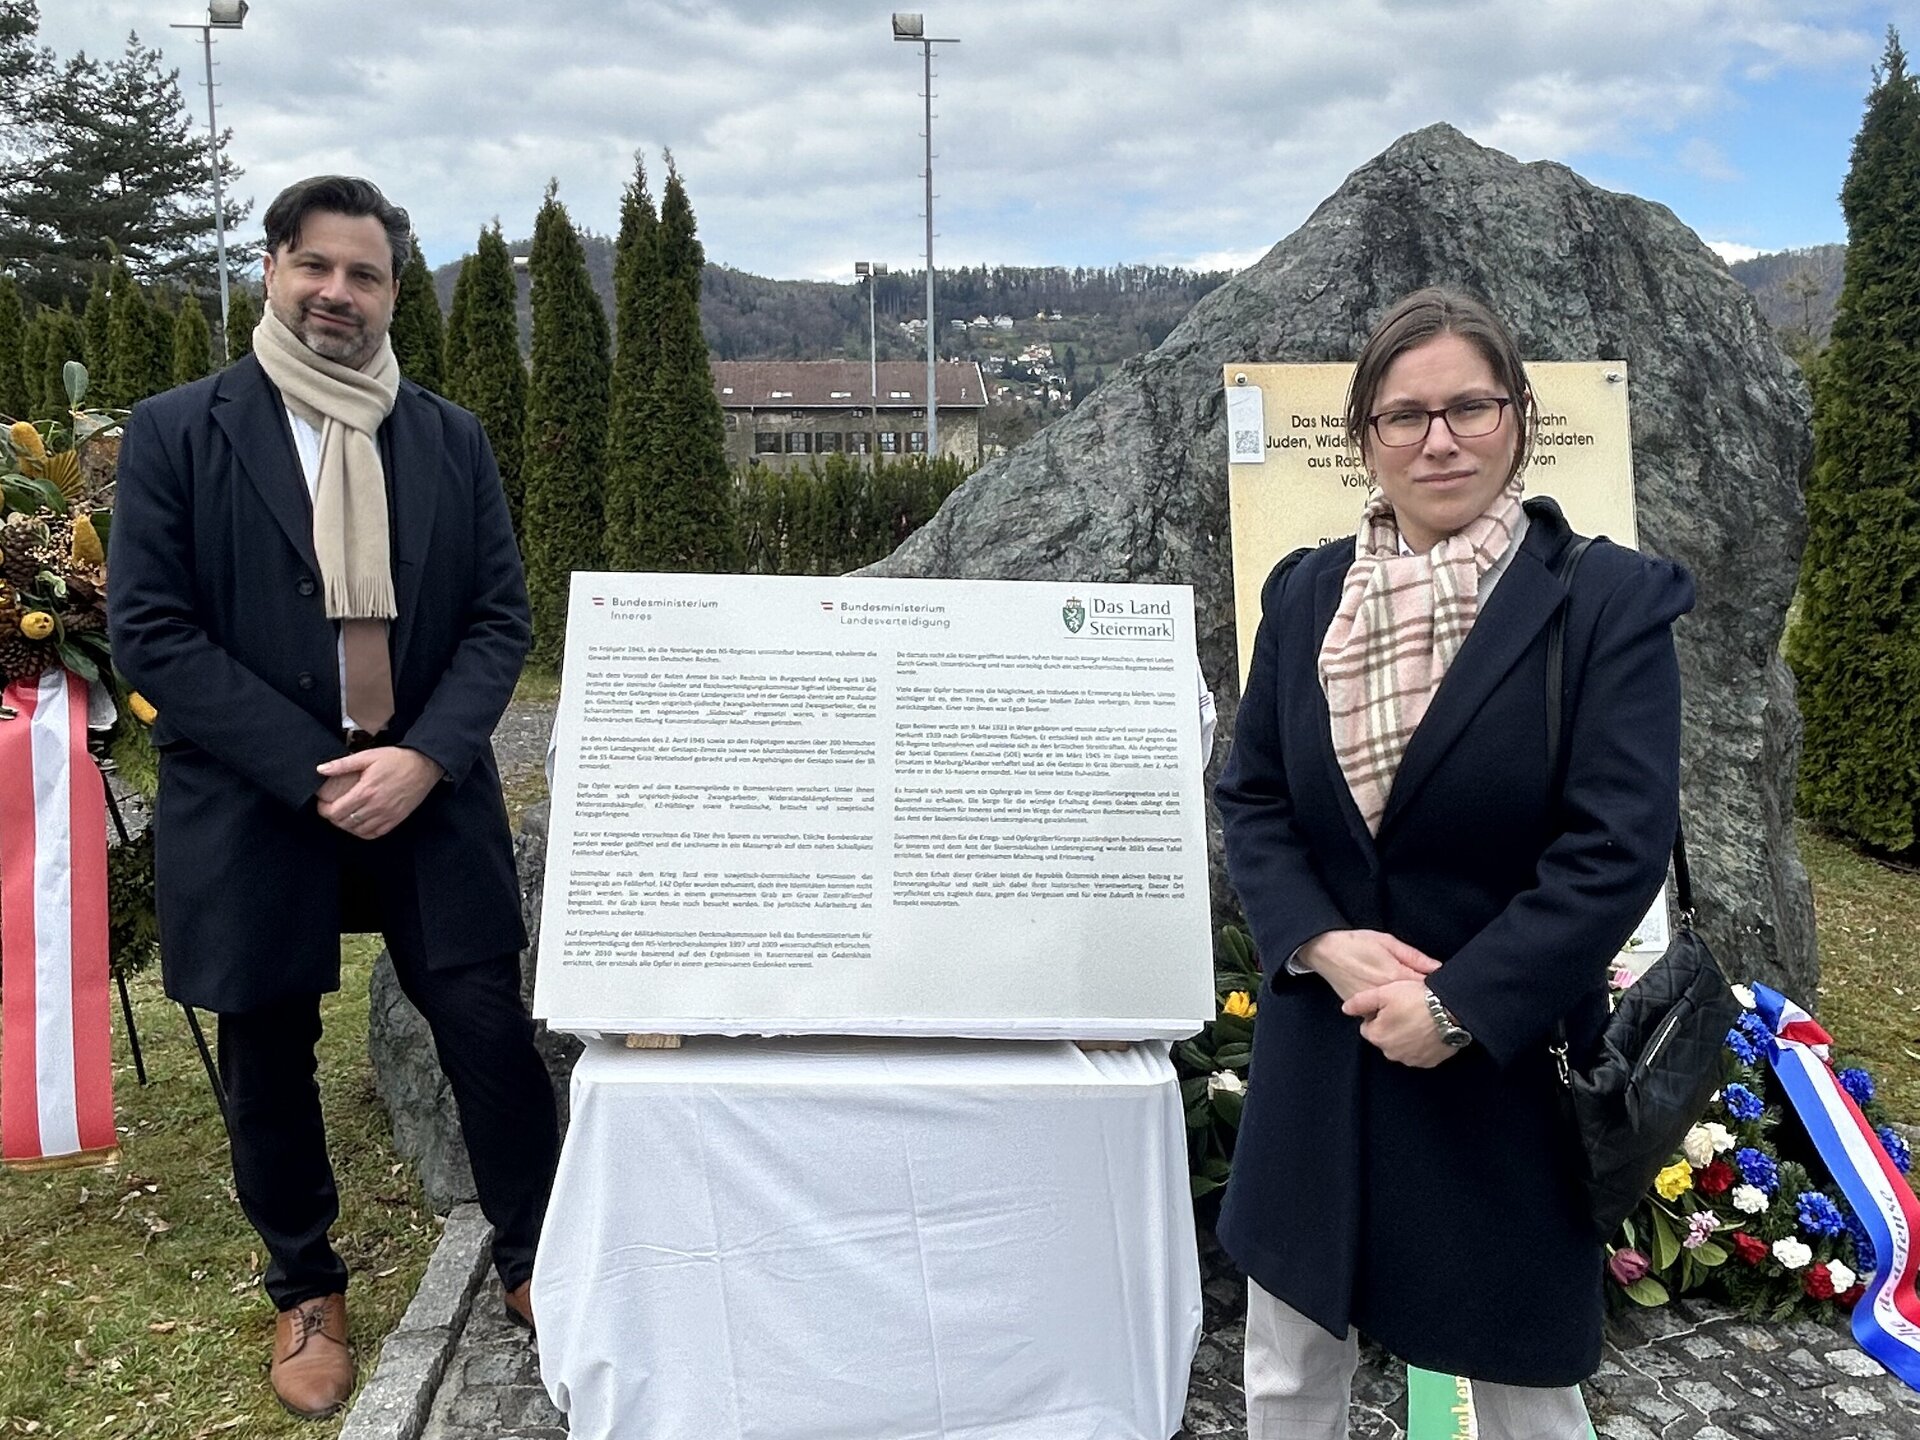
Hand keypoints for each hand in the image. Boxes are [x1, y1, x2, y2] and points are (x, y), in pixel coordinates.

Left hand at [314, 746, 443, 839]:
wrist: (424, 765)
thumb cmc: (397, 759)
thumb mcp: (368, 756)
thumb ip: (343, 764)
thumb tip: (321, 769)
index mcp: (365, 791)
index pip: (336, 811)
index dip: (323, 810)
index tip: (322, 804)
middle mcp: (375, 807)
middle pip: (344, 823)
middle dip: (332, 818)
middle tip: (331, 809)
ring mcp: (386, 815)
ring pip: (358, 831)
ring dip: (346, 825)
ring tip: (344, 815)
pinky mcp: (396, 819)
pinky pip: (374, 833)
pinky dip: (363, 832)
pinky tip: (359, 823)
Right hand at [1296, 929, 1439, 1002]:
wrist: (1324, 952)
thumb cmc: (1356, 943)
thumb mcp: (1387, 942)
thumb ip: (1414, 957)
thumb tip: (1437, 967)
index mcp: (1395, 976)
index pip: (1426, 989)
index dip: (1436, 989)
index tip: (1440, 988)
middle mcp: (1384, 995)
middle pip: (1414, 1004)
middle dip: (1424, 1001)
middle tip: (1429, 996)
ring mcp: (1372, 1006)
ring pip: (1399, 1013)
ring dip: (1407, 1009)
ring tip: (1411, 1001)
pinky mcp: (1362, 1011)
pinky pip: (1383, 1016)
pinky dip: (1391, 1013)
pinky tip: (1393, 1005)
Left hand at [1342, 980, 1455, 1067]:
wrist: (1450, 1010)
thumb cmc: (1416, 999)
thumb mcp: (1384, 993)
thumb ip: (1360, 1002)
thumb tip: (1346, 1009)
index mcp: (1377, 1036)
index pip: (1368, 1027)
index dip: (1377, 1014)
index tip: (1390, 1005)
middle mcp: (1391, 1053)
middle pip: (1385, 1038)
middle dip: (1391, 1027)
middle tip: (1405, 1010)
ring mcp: (1411, 1059)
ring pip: (1402, 1046)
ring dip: (1406, 1036)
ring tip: (1418, 1018)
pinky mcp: (1429, 1061)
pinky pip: (1420, 1053)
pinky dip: (1422, 1044)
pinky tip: (1429, 1030)